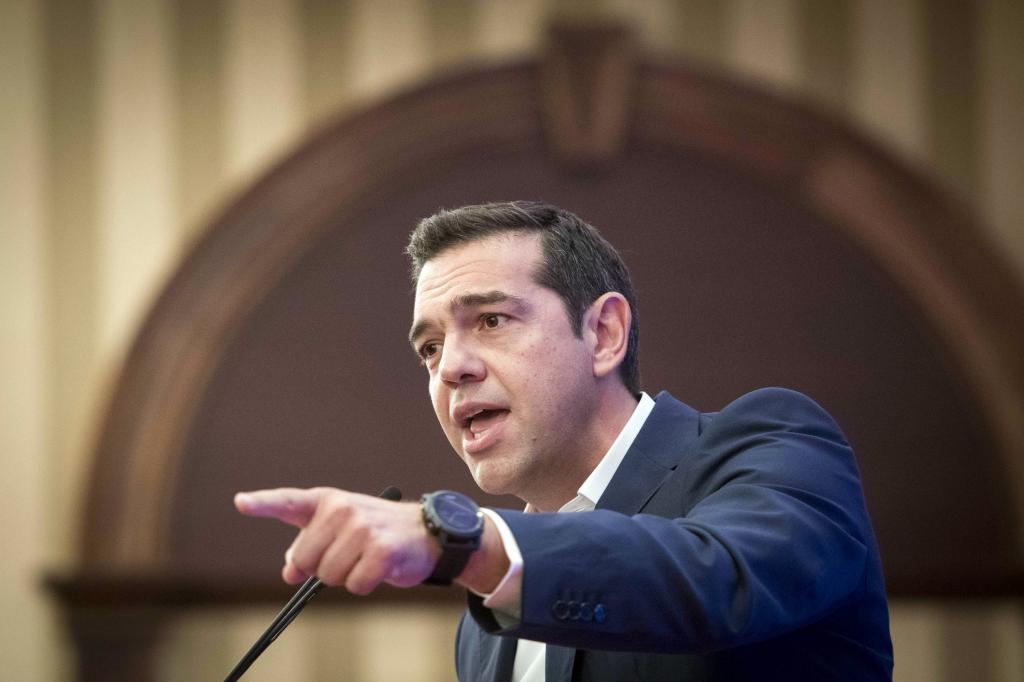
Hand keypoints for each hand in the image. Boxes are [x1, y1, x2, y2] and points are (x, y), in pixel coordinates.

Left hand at [234, 487, 439, 594]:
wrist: (429, 532)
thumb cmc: (378, 532)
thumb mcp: (341, 531)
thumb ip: (310, 546)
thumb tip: (289, 571)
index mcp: (328, 501)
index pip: (289, 502)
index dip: (262, 503)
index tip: (241, 502)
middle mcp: (342, 509)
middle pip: (306, 561)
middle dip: (323, 568)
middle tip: (350, 555)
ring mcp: (362, 527)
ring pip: (329, 576)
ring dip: (347, 576)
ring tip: (367, 558)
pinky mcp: (380, 549)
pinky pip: (355, 585)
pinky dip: (366, 584)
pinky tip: (381, 567)